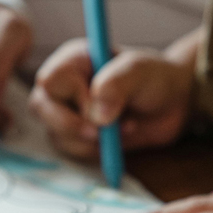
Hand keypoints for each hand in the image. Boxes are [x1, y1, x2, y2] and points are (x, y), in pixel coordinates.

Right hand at [27, 28, 200, 158]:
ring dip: (92, 139)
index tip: (100, 107)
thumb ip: (116, 84)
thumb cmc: (154, 78)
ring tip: (124, 126)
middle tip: (103, 131)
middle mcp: (63, 85)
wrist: (171, 104)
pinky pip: (72, 151)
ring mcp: (66, 112)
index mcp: (72, 60)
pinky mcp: (75, 136)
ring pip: (57, 134)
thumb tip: (97, 116)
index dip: (72, 98)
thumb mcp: (140, 71)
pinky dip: (96, 150)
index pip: (50, 80)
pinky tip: (118, 138)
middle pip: (41, 108)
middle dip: (74, 125)